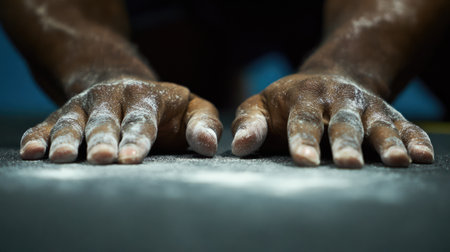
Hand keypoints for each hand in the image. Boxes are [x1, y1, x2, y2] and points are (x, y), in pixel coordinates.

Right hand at [20, 79, 221, 163]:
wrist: (125, 88)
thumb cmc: (165, 109)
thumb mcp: (192, 109)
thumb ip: (204, 125)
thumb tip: (210, 146)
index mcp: (145, 96)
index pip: (141, 120)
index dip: (136, 139)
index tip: (132, 159)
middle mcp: (111, 97)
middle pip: (105, 121)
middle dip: (102, 139)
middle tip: (102, 158)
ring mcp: (83, 106)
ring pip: (73, 122)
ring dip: (67, 139)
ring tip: (63, 157)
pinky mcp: (62, 114)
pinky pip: (46, 125)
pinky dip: (38, 137)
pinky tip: (33, 152)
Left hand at [231, 73, 433, 167]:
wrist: (330, 77)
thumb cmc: (288, 101)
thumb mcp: (261, 105)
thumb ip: (249, 125)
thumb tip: (239, 148)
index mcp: (304, 98)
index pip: (302, 120)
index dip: (303, 140)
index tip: (304, 161)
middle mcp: (338, 100)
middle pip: (343, 123)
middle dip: (346, 143)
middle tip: (347, 164)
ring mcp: (366, 107)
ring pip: (378, 125)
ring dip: (387, 142)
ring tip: (396, 162)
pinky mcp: (388, 114)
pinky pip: (405, 125)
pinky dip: (415, 139)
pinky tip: (421, 156)